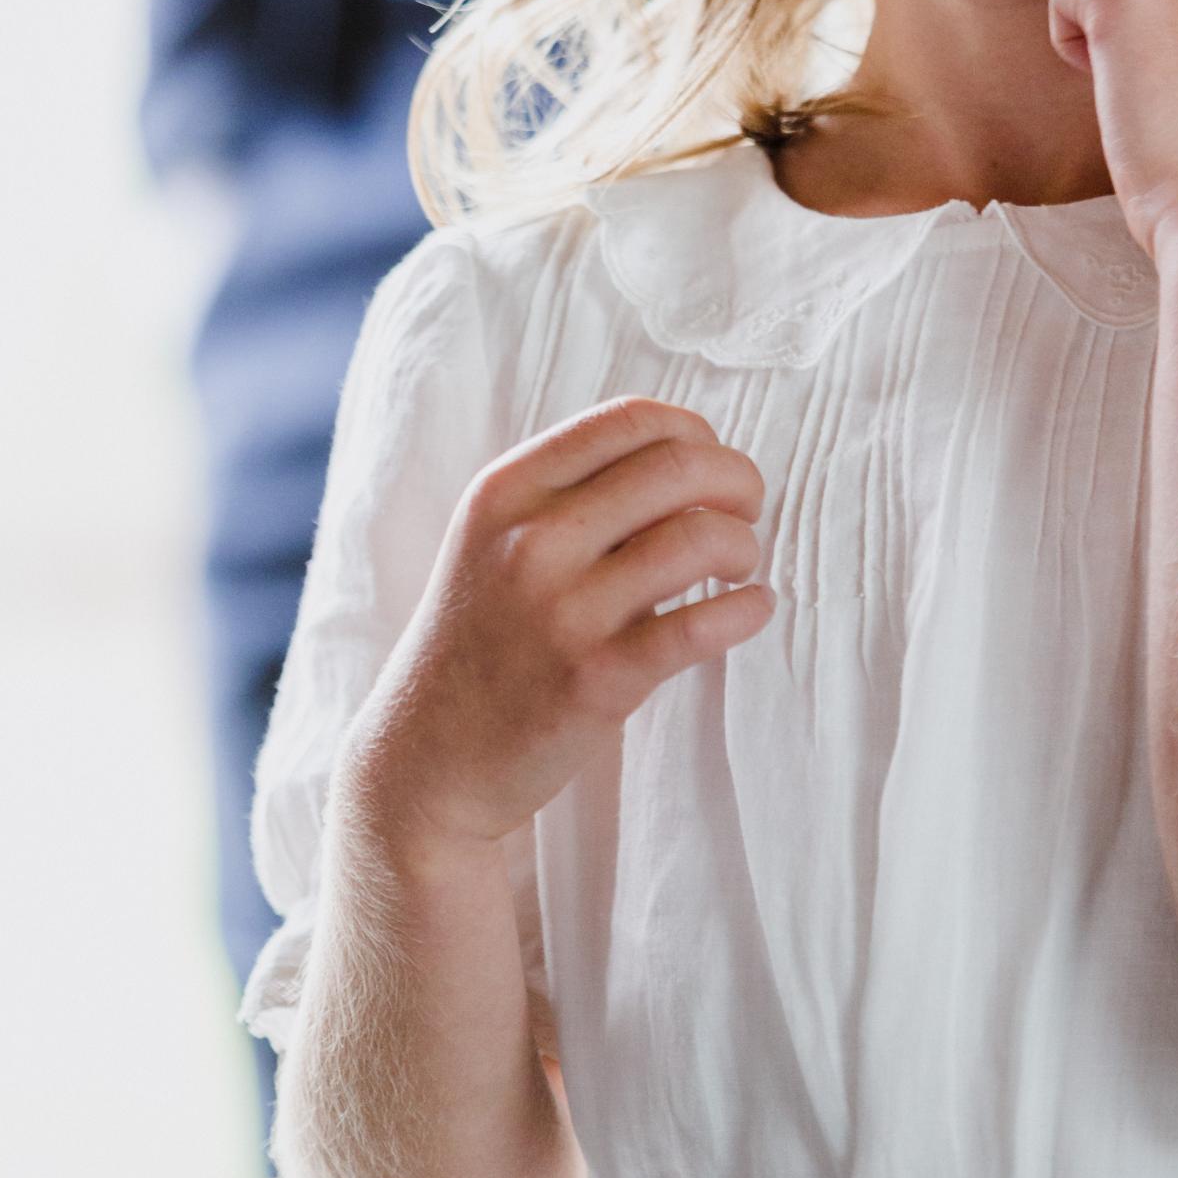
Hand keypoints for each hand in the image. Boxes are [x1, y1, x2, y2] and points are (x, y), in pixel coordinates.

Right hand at [345, 397, 773, 863]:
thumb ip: (575, 493)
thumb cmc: (484, 636)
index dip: (693, 431)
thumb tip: (692, 460)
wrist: (425, 758)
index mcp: (508, 489)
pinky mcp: (596, 680)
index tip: (711, 463)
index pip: (630, 419)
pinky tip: (752, 608)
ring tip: (738, 566)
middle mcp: (532, 540)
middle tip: (747, 508)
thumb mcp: (498, 538)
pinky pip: (701, 625)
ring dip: (742, 545)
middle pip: (678, 467)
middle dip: (737, 479)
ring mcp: (563, 611)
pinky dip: (746, 609)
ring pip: (700, 537)